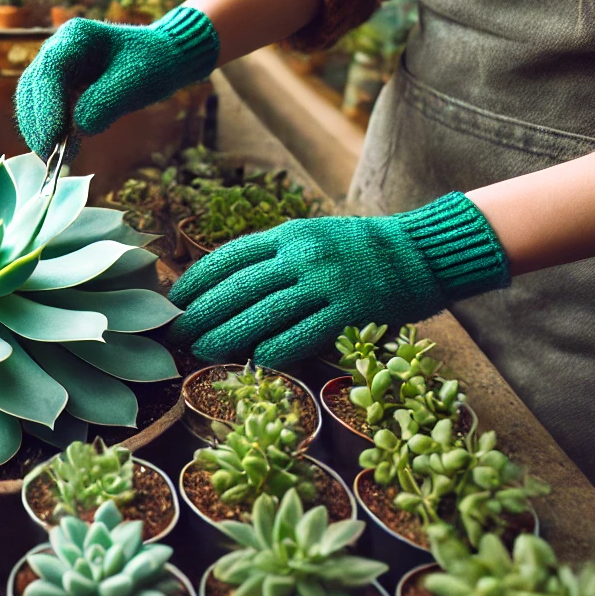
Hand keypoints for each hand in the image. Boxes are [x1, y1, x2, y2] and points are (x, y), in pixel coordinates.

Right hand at [14, 7, 219, 156]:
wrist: (163, 58)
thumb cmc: (153, 63)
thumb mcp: (136, 80)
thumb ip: (106, 102)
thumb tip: (78, 128)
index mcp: (76, 36)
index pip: (50, 70)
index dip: (46, 105)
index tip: (53, 138)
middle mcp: (58, 48)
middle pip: (33, 86)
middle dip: (38, 123)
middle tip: (50, 156)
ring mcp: (56, 67)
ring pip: (33, 100)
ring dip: (39, 130)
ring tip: (54, 158)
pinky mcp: (60, 86)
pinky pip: (44, 109)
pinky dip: (49, 130)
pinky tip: (61, 150)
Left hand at [167, 193, 509, 365]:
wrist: (421, 252)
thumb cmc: (360, 251)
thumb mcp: (312, 238)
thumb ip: (275, 258)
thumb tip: (227, 287)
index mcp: (288, 234)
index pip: (230, 256)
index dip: (197, 279)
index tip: (173, 300)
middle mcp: (301, 253)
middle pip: (238, 286)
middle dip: (201, 312)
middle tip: (175, 334)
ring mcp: (326, 281)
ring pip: (264, 312)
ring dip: (228, 334)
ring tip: (202, 351)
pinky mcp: (350, 308)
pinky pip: (304, 332)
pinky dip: (276, 348)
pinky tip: (254, 361)